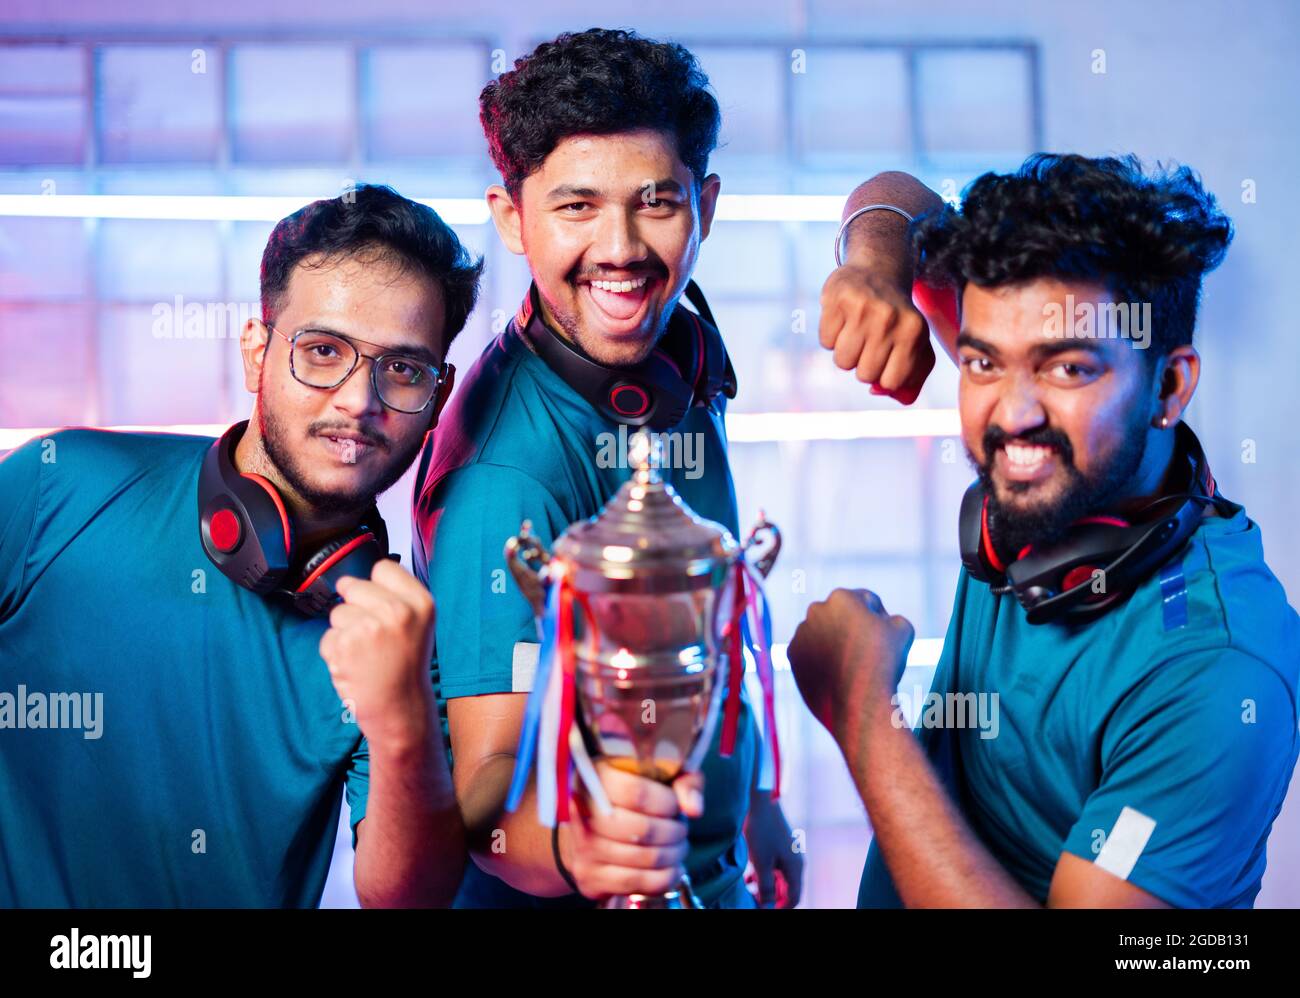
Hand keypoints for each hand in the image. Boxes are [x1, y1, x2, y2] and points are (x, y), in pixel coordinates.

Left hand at [319, 558, 436, 749]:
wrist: (399, 708)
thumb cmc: (405, 666)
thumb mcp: (418, 624)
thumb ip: (396, 596)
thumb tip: (351, 578)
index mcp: (420, 603)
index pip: (384, 568)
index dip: (377, 586)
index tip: (382, 604)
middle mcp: (397, 611)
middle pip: (354, 586)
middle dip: (356, 607)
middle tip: (374, 635)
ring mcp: (369, 627)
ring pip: (337, 612)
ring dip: (344, 632)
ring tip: (366, 653)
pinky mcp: (344, 645)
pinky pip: (327, 637)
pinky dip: (335, 652)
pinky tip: (355, 665)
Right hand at [560, 762, 703, 899]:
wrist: (588, 829)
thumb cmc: (631, 796)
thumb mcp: (659, 774)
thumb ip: (683, 780)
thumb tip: (694, 809)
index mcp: (597, 779)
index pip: (636, 793)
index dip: (666, 802)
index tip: (675, 806)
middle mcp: (584, 814)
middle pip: (642, 830)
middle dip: (674, 831)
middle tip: (681, 829)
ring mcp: (586, 849)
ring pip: (644, 858)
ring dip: (673, 854)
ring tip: (679, 846)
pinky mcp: (591, 877)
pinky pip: (638, 883)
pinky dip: (665, 877)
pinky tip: (673, 867)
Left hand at [744, 793, 802, 907]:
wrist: (760, 801)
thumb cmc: (761, 830)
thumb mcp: (761, 863)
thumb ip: (766, 887)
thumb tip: (767, 906)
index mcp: (796, 868)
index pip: (794, 898)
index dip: (780, 908)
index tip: (764, 910)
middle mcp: (796, 862)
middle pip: (787, 889)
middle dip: (771, 898)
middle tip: (754, 901)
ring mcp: (789, 853)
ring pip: (780, 879)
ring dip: (766, 887)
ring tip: (749, 889)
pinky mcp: (780, 846)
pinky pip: (775, 867)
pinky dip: (764, 875)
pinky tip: (750, 876)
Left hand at [787, 588, 913, 745]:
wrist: (857, 704)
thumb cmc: (882, 665)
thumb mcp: (903, 630)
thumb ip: (893, 617)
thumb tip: (883, 621)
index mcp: (841, 597)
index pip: (867, 602)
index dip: (880, 620)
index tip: (884, 640)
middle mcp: (815, 610)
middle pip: (843, 616)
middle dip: (854, 629)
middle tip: (868, 653)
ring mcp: (800, 633)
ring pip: (824, 634)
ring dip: (835, 643)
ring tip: (852, 667)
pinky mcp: (792, 656)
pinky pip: (811, 654)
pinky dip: (821, 661)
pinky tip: (836, 674)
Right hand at [818, 263, 933, 404]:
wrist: (877, 271)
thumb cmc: (897, 318)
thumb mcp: (915, 344)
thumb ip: (911, 377)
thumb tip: (880, 392)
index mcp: (914, 332)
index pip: (891, 382)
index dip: (883, 377)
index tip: (885, 360)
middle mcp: (889, 319)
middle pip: (864, 375)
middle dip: (863, 365)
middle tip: (869, 343)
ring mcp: (862, 308)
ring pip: (842, 362)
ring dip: (845, 353)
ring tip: (855, 332)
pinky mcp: (837, 299)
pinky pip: (826, 342)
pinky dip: (831, 336)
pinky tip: (842, 319)